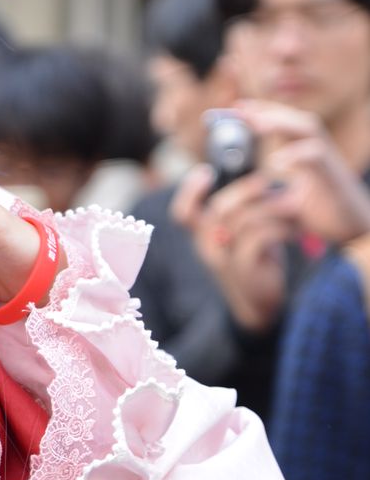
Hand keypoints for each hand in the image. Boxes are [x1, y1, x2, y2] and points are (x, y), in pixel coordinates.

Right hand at [172, 165, 294, 332]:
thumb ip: (243, 213)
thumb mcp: (245, 235)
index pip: (183, 214)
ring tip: (295, 204)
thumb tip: (259, 182)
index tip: (206, 172)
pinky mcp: (243, 269)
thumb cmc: (256, 262)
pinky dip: (280, 228)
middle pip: (219, 209)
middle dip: (246, 190)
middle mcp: (208, 247)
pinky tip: (296, 229)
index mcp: (204, 236)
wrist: (260, 306)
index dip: (189, 192)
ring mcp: (224, 259)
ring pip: (242, 221)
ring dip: (272, 208)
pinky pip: (258, 239)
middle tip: (270, 182)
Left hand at [233, 99, 369, 245]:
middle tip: (238, 110)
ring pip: (308, 128)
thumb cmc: (322, 213)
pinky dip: (295, 155)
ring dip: (280, 122)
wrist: (353, 229)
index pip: (285, 124)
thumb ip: (268, 190)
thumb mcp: (288, 199)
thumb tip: (236, 190)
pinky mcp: (332, 176)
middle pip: (294, 118)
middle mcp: (319, 151)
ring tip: (256, 124)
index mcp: (307, 154)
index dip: (262, 113)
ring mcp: (327, 161)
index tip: (235, 108)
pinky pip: (316, 156)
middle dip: (267, 111)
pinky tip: (275, 162)